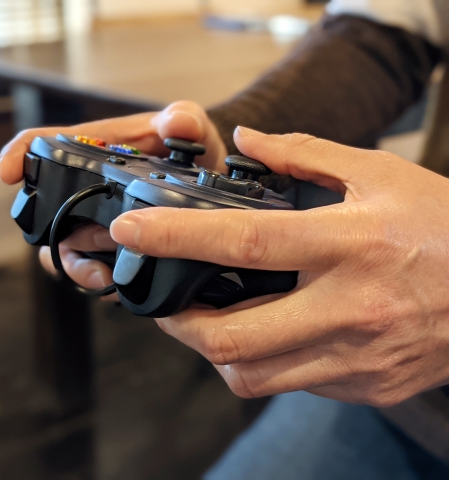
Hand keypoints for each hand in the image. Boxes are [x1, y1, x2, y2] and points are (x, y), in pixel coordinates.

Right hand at [0, 101, 226, 294]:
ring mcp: (95, 220)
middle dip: (56, 235)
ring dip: (76, 266)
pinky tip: (115, 286)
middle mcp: (86, 188)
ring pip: (64, 248)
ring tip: (102, 276)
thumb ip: (184, 120)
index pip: (43, 145)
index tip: (8, 172)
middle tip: (88, 247)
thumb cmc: (188, 148)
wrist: (209, 180)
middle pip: (45, 212)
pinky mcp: (112, 247)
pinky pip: (89, 268)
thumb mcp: (189, 127)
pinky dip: (97, 281)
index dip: (19, 155)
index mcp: (94, 151)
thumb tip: (178, 123)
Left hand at [109, 126, 448, 406]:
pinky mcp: (361, 385)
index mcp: (348, 244)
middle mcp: (346, 308)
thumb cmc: (443, 227)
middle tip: (166, 302)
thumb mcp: (381, 175)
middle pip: (229, 336)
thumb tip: (249, 142)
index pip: (241, 243)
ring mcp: (353, 356)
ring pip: (250, 375)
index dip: (174, 237)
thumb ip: (306, 156)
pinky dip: (261, 361)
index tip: (132, 230)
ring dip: (213, 349)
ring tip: (210, 321)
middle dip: (178, 323)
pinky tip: (267, 333)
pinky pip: (288, 383)